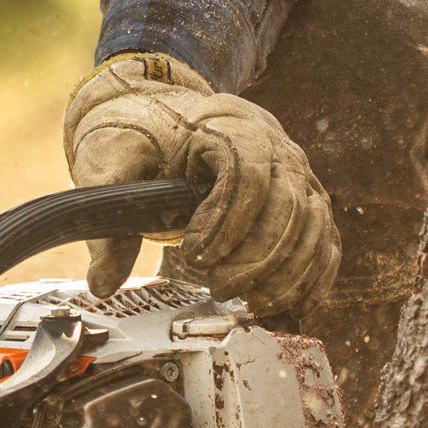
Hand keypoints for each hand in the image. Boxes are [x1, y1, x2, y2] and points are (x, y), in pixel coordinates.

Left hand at [64, 54, 339, 314]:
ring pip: (313, 225)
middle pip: (288, 205)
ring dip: (286, 275)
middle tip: (217, 288)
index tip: (193, 256)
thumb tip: (102, 286)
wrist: (166, 115)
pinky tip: (293, 311)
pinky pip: (325, 239)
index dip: (226, 224)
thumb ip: (105, 218)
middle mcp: (275, 144)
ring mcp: (297, 172)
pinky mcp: (306, 199)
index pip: (247, 175)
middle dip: (256, 259)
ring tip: (248, 305)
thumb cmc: (139, 137)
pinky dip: (315, 278)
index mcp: (227, 125)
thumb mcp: (109, 162)